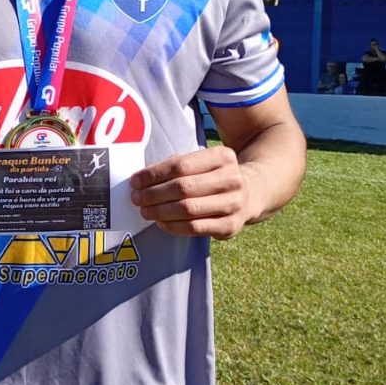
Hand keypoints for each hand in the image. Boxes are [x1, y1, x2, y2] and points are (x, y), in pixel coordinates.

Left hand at [130, 146, 258, 240]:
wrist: (249, 193)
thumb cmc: (212, 176)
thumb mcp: (201, 162)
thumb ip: (174, 166)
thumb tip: (140, 180)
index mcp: (222, 156)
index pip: (180, 165)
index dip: (153, 175)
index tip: (135, 181)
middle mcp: (232, 179)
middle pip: (183, 187)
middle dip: (153, 194)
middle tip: (136, 198)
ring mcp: (234, 203)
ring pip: (188, 209)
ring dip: (160, 211)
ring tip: (145, 210)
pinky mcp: (231, 226)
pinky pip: (194, 228)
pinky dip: (173, 226)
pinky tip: (161, 222)